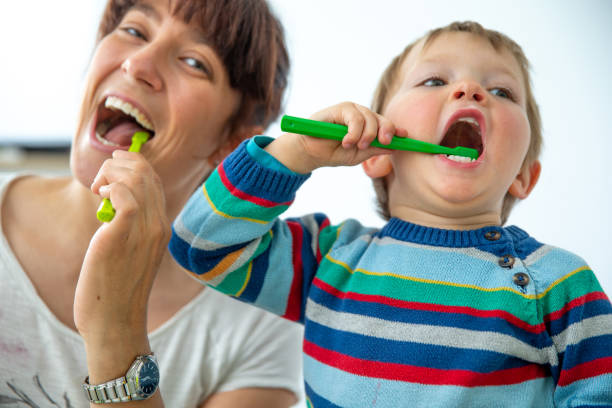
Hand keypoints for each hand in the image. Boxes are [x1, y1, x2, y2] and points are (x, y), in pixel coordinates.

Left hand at [74, 150, 169, 363]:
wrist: (116, 321)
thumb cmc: (118, 289)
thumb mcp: (132, 252)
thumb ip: (130, 227)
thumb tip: (112, 203)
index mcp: (162, 228)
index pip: (155, 180)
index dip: (133, 165)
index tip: (113, 171)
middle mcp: (158, 226)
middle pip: (147, 173)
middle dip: (120, 163)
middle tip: (100, 178)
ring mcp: (144, 231)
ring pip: (137, 178)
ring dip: (111, 172)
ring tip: (98, 187)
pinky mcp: (122, 236)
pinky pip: (124, 196)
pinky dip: (111, 186)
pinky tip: (99, 196)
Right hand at [266, 102, 407, 172]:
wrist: (309, 152)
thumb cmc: (332, 153)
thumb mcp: (357, 155)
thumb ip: (374, 149)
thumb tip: (395, 147)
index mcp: (368, 127)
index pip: (386, 126)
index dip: (397, 130)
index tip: (406, 137)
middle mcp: (362, 116)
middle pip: (382, 120)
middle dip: (385, 132)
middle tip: (384, 143)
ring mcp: (352, 111)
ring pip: (370, 118)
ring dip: (366, 135)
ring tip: (354, 146)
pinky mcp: (340, 108)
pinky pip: (355, 117)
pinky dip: (353, 131)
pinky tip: (346, 141)